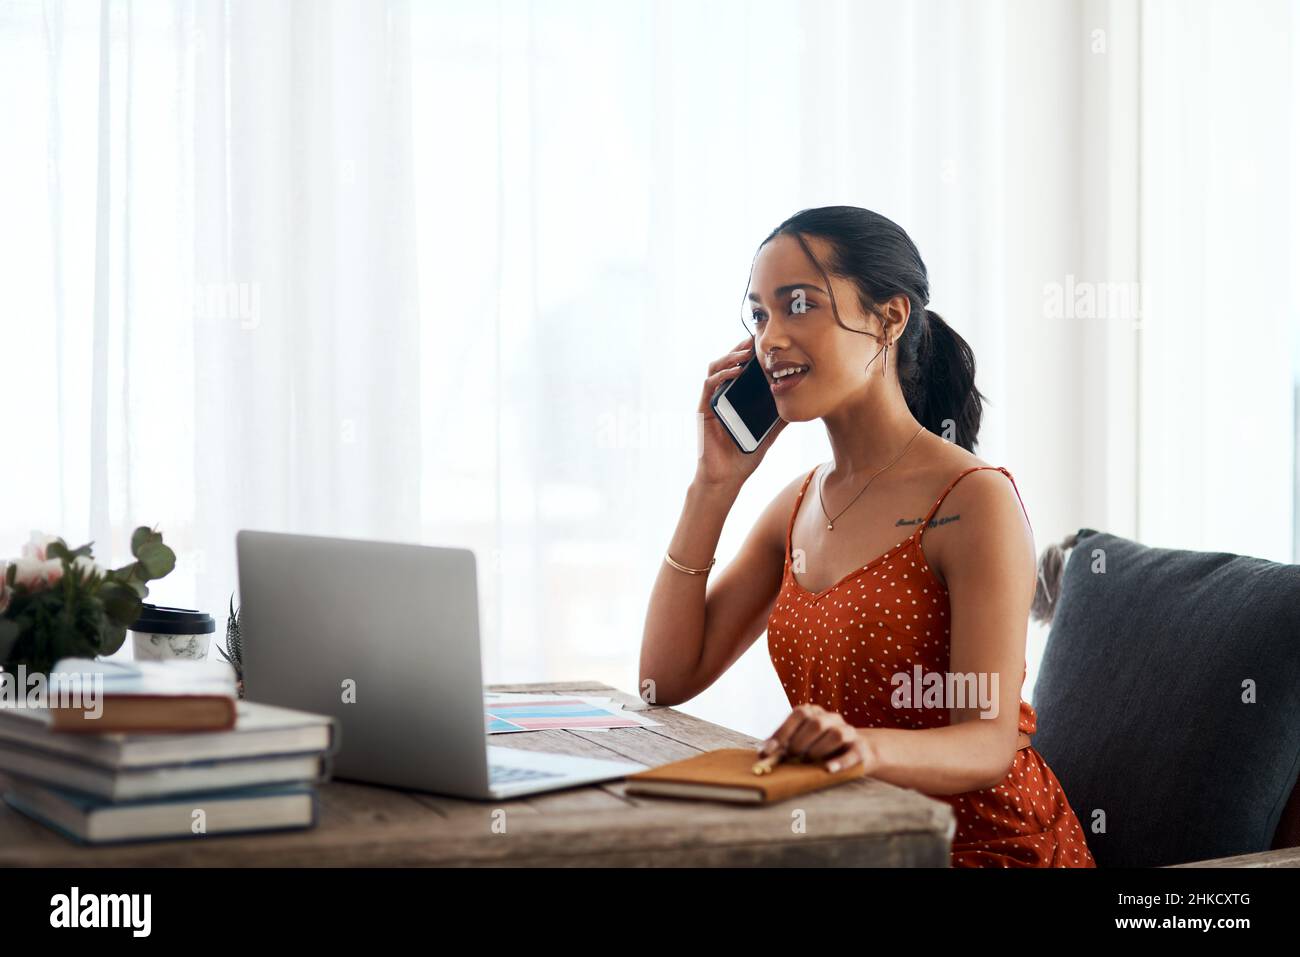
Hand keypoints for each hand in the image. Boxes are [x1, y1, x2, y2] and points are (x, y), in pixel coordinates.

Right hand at [695, 336, 787, 488]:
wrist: (727, 477)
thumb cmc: (744, 455)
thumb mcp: (769, 433)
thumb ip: (779, 418)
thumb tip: (797, 404)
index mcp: (735, 398)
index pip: (741, 368)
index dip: (750, 354)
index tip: (765, 344)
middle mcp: (721, 396)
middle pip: (728, 363)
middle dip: (740, 349)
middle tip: (756, 339)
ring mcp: (711, 401)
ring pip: (716, 369)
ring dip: (730, 357)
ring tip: (746, 352)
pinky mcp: (703, 410)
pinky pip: (710, 386)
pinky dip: (722, 375)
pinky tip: (736, 371)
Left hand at [757, 704, 873, 773]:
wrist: (857, 752)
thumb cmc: (821, 747)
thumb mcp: (801, 742)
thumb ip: (783, 746)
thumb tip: (762, 753)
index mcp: (814, 713)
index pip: (799, 714)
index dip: (782, 732)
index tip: (768, 751)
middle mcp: (832, 718)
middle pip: (816, 723)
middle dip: (800, 742)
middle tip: (793, 757)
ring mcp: (848, 731)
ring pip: (835, 734)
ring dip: (818, 750)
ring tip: (809, 761)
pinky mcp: (860, 748)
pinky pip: (851, 753)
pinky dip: (839, 762)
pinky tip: (828, 769)